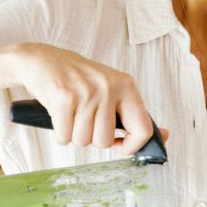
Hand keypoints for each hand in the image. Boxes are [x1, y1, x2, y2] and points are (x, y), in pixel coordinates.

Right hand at [14, 43, 162, 153]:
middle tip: (84, 118)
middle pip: (105, 141)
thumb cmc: (78, 79)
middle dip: (91, 138)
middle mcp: (109, 87)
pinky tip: (58, 114)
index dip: (131, 146)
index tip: (120, 145)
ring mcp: (86, 92)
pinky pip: (64, 137)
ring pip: (83, 141)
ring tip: (71, 114)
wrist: (41, 60)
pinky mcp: (63, 98)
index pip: (143, 129)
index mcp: (126, 85)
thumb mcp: (111, 89)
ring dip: (73, 134)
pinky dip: (59, 133)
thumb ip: (133, 113)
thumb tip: (165, 136)